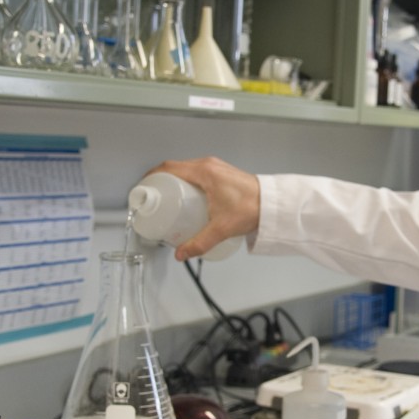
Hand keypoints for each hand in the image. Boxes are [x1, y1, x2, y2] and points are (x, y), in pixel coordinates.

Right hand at [142, 157, 260, 260]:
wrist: (273, 204)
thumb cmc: (252, 208)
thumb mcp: (221, 228)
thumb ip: (199, 243)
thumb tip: (181, 253)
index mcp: (204, 172)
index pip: (169, 168)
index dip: (152, 176)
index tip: (145, 188)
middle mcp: (209, 165)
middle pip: (176, 168)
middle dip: (161, 181)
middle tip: (153, 197)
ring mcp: (216, 168)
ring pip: (187, 170)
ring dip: (175, 181)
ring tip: (167, 199)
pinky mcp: (222, 174)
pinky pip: (198, 173)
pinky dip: (187, 182)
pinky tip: (187, 198)